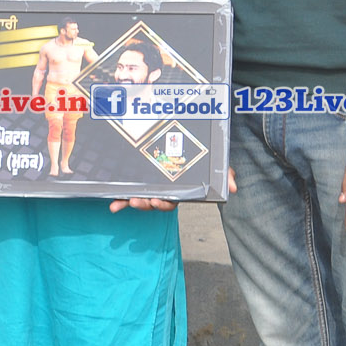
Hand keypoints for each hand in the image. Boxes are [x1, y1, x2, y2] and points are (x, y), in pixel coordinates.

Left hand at [111, 166, 236, 210]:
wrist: (191, 142)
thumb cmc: (203, 159)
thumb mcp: (216, 164)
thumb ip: (226, 174)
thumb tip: (233, 187)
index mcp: (179, 189)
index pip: (172, 201)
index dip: (164, 204)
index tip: (157, 201)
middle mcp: (165, 190)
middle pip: (153, 202)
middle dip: (144, 204)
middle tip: (137, 201)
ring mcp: (152, 185)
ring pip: (140, 198)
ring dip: (130, 202)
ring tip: (122, 202)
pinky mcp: (140, 179)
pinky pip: (129, 189)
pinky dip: (120, 196)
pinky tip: (112, 202)